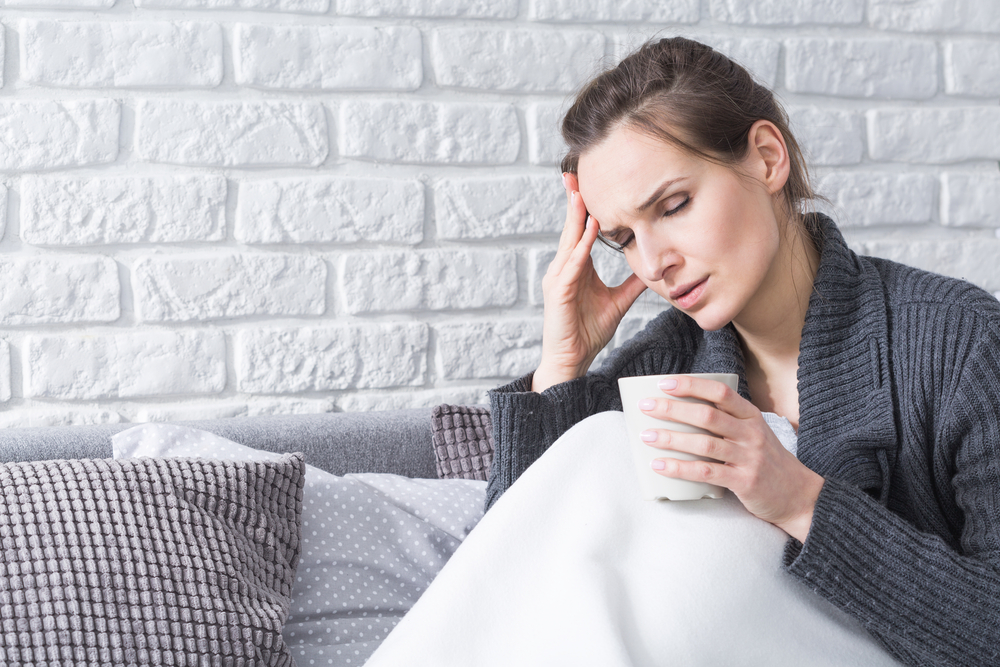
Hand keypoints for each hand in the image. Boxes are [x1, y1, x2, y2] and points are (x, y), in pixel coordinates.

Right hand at [533, 173, 646, 391]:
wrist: (571, 360)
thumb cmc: (587, 332)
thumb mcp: (618, 302)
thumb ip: (632, 283)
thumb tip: (652, 266)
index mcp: (575, 267)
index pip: (580, 230)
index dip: (585, 207)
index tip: (590, 183)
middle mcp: (563, 268)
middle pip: (570, 228)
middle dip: (573, 201)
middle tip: (576, 173)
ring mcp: (557, 279)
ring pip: (569, 241)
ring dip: (576, 218)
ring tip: (582, 194)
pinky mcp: (557, 293)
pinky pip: (571, 265)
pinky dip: (580, 248)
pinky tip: (589, 233)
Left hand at [639, 375, 823, 541]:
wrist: (799, 496)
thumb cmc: (767, 461)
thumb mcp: (754, 434)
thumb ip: (727, 422)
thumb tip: (681, 413)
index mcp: (751, 416)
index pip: (719, 392)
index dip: (690, 386)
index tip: (664, 383)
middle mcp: (751, 433)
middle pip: (707, 415)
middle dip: (672, 409)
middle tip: (646, 407)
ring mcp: (749, 457)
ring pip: (703, 443)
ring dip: (671, 439)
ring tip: (647, 436)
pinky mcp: (744, 481)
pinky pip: (706, 472)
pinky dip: (680, 468)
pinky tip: (660, 465)